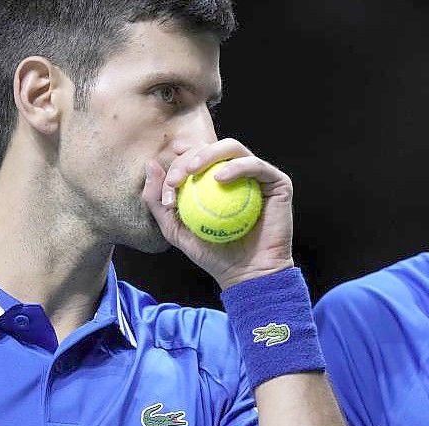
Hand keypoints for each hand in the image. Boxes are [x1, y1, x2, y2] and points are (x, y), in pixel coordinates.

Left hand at [142, 138, 293, 288]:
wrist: (248, 274)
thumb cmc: (214, 254)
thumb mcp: (176, 229)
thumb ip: (159, 200)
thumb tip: (150, 164)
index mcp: (216, 180)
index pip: (194, 159)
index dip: (177, 164)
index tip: (167, 188)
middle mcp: (238, 173)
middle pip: (210, 149)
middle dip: (188, 159)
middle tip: (177, 179)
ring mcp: (259, 176)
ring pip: (232, 148)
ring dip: (208, 154)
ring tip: (193, 171)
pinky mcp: (278, 182)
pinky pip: (256, 165)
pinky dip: (237, 166)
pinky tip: (220, 178)